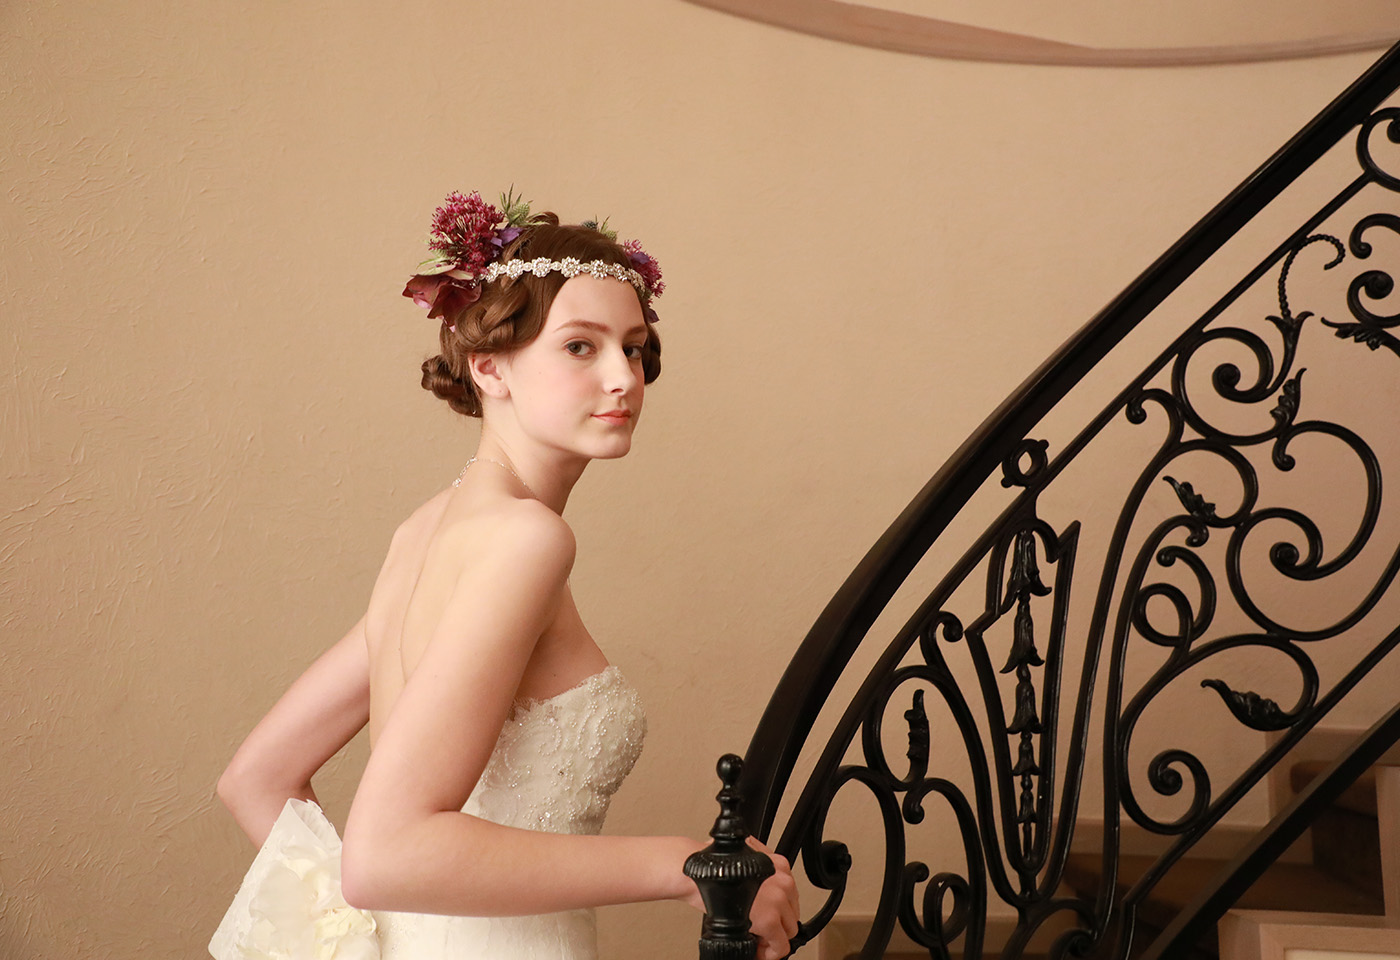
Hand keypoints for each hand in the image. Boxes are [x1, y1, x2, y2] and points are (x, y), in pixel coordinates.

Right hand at [671, 836, 799, 959]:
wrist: (696, 873)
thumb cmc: (711, 867)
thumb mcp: (743, 859)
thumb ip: (757, 868)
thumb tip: (757, 883)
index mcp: (779, 865)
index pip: (790, 897)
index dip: (778, 912)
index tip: (769, 920)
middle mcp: (783, 881)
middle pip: (791, 914)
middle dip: (777, 926)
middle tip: (759, 933)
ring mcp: (778, 900)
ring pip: (789, 931)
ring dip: (773, 939)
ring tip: (756, 941)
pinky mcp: (769, 919)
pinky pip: (780, 947)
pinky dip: (769, 954)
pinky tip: (756, 951)